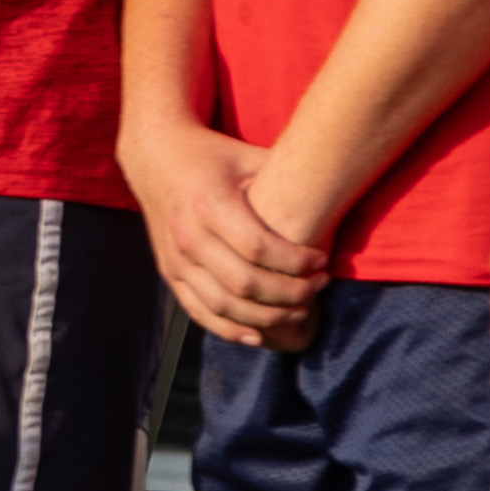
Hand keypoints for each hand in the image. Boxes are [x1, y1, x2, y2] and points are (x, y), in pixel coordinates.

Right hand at [121, 113, 321, 346]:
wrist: (155, 157)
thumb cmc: (213, 156)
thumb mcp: (248, 158)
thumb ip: (284, 179)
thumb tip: (335, 190)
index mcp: (209, 204)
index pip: (258, 247)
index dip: (295, 262)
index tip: (322, 261)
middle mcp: (189, 235)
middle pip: (244, 283)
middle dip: (289, 293)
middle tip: (318, 286)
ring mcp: (175, 259)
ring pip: (223, 305)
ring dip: (267, 316)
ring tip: (299, 309)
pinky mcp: (169, 273)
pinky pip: (200, 312)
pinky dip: (230, 330)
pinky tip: (259, 334)